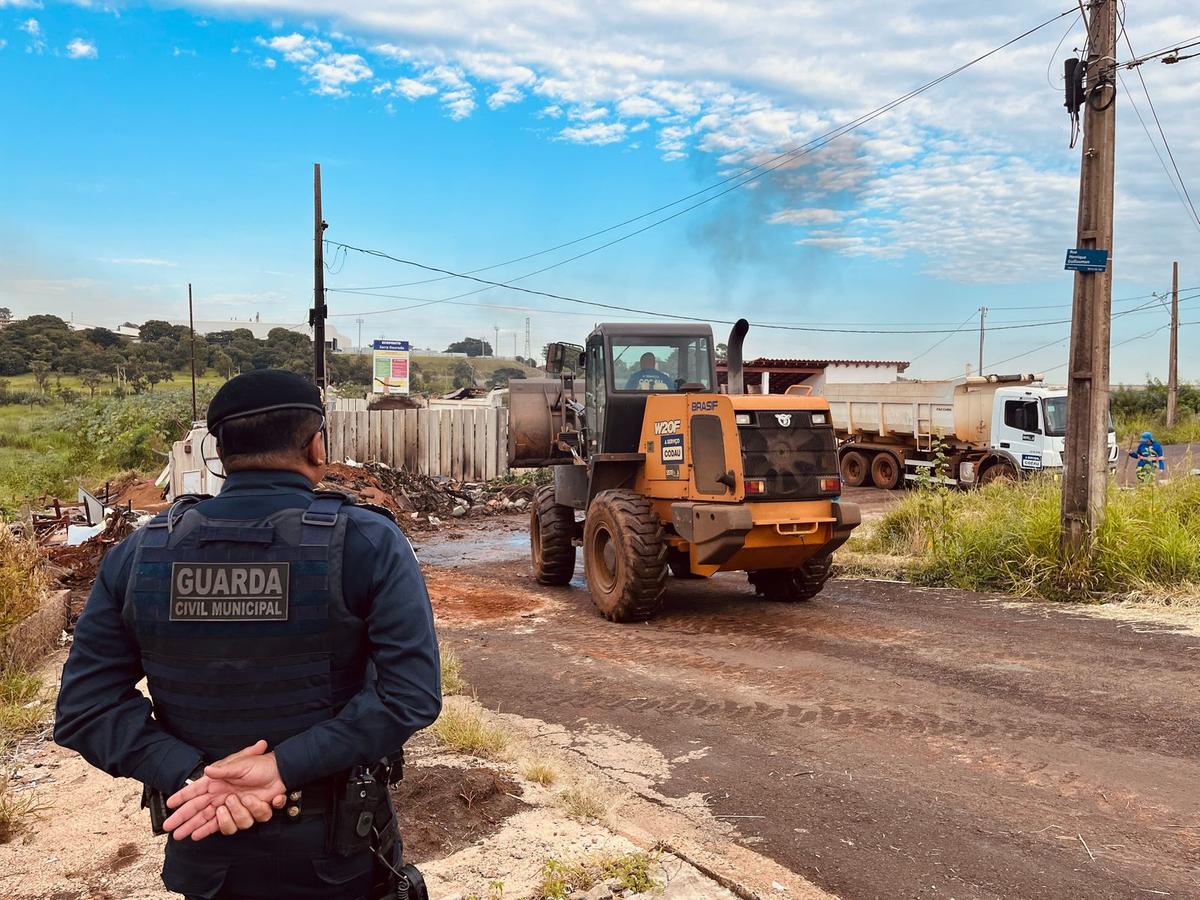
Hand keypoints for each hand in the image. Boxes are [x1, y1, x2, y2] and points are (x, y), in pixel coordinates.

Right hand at [164, 741, 286, 840]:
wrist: (280, 772)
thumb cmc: (260, 765)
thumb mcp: (241, 763)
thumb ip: (224, 770)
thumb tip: (207, 771)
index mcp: (217, 783)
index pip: (195, 793)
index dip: (181, 799)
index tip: (169, 805)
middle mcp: (221, 796)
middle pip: (198, 812)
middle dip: (183, 821)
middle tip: (171, 829)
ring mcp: (231, 806)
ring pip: (214, 822)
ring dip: (218, 818)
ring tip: (226, 806)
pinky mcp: (243, 813)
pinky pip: (234, 825)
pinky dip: (226, 825)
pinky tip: (208, 829)